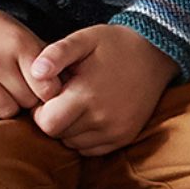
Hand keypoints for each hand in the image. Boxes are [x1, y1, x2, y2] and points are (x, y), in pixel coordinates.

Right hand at [0, 2, 46, 117]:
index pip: (46, 90)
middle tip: (15, 87)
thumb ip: (46, 63)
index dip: (45, 93)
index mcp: (18, 44)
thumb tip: (68, 94)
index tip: (39, 89)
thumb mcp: (23, 37)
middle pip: (25, 102)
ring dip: (4, 105)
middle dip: (24, 99)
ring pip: (3, 111)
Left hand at [26, 24, 179, 153]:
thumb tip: (35, 72)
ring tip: (79, 104)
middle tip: (63, 98)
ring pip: (74, 144)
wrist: (155, 54)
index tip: (48, 96)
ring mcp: (115, 131)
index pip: (47, 123)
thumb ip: (56, 53)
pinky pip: (91, 149)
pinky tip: (91, 115)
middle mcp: (102, 119)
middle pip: (59, 135)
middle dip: (54, 119)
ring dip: (69, 129)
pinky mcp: (124, 137)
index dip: (40, 111)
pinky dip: (85, 137)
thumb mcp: (84, 39)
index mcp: (87, 95)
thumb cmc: (114, 44)